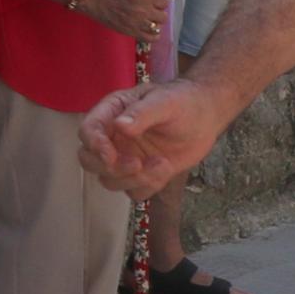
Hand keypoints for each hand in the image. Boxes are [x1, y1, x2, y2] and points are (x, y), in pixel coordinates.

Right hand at [80, 0, 172, 43]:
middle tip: (151, 10)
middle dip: (158, 12)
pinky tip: (146, 30)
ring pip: (157, 28)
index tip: (155, 0)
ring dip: (154, 24)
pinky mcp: (128, 32)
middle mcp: (142, 11)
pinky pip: (149, 38)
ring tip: (148, 21)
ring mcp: (135, 23)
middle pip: (163, 17)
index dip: (160, 1)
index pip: (164, 2)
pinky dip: (151, 35)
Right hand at [83, 77, 230, 196]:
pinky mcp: (141, 174)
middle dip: (110, 168)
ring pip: (110, 180)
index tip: (110, 156)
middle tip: (137, 164)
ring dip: (133, 179)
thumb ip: (142, 113)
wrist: (206, 118)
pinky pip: (134, 191)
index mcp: (112, 113)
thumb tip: (120, 125)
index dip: (94, 145)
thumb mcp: (165, 102)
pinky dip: (148, 186)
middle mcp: (113, 137)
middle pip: (89, 161)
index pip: (88, 130)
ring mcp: (125, 157)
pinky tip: (167, 168)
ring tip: (162, 164)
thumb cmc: (183, 102)